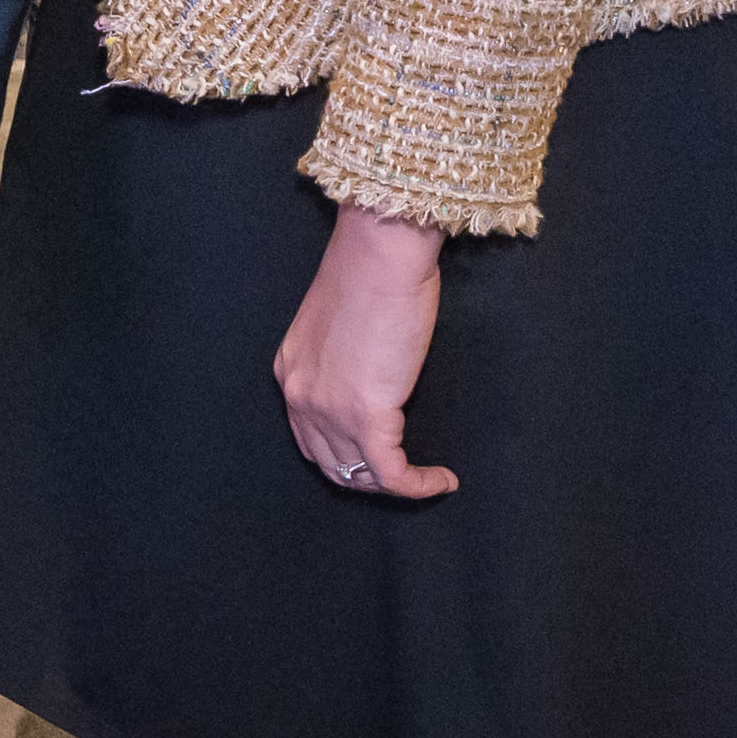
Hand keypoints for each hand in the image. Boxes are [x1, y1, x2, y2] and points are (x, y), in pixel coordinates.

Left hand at [272, 205, 460, 501]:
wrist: (381, 253)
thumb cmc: (372, 272)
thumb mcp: (341, 325)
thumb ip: (345, 360)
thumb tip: (375, 381)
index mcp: (291, 371)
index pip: (310, 437)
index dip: (345, 454)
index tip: (379, 455)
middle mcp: (299, 396)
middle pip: (331, 464)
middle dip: (368, 478)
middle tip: (405, 474)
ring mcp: (328, 410)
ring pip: (360, 476)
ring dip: (395, 485)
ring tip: (426, 479)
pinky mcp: (365, 416)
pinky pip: (393, 474)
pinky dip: (420, 485)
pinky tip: (445, 480)